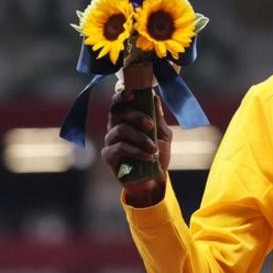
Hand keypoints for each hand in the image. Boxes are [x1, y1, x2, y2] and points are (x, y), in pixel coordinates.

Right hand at [101, 90, 172, 206]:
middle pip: (117, 112)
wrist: (154, 178)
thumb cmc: (157, 153)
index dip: (122, 96)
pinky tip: (148, 157)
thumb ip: (158, 118)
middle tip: (151, 125)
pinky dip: (136, 151)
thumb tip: (154, 97)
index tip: (133, 94)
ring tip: (154, 148)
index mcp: (127, 118)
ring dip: (140, 138)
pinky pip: (120, 148)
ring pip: (120, 130)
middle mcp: (115, 126)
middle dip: (135, 116)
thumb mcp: (164, 135)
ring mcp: (110, 140)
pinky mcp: (109, 155)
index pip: (119, 102)